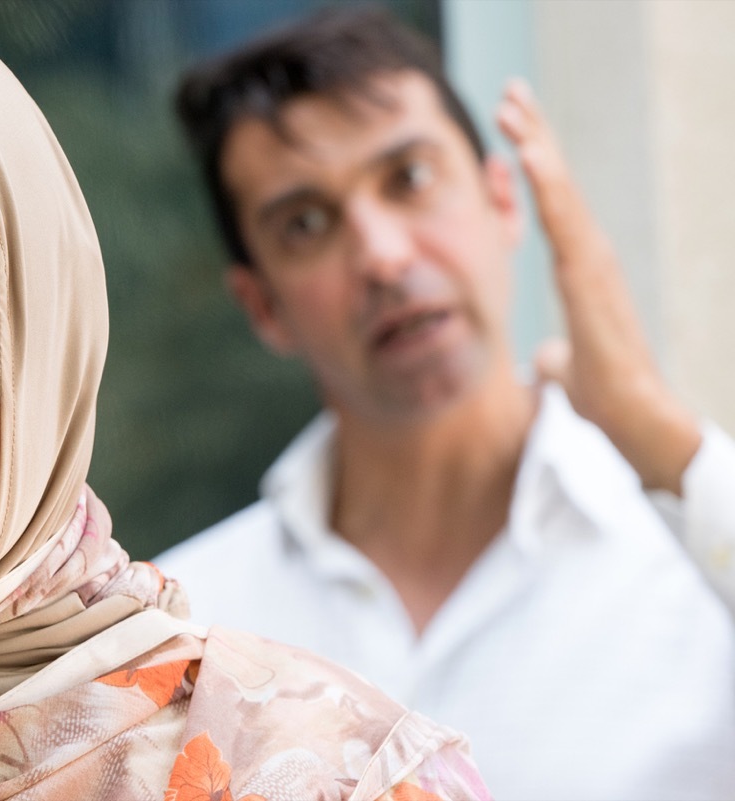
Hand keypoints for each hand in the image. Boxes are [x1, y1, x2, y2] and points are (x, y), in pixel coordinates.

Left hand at [496, 79, 699, 493]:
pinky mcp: (588, 270)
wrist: (631, 414)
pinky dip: (543, 179)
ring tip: (510, 105)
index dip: (534, 167)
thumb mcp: (564, 368)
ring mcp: (592, 258)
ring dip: (533, 143)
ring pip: (558, 188)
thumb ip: (554, 357)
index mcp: (580, 269)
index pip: (552, 206)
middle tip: (511, 93)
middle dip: (534, 135)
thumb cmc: (603, 394)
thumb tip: (544, 364)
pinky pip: (561, 215)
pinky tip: (523, 148)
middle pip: (556, 183)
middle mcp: (589, 254)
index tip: (512, 132)